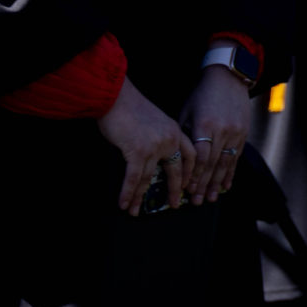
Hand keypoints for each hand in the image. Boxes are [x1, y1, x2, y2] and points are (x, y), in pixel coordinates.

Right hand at [98, 79, 194, 215]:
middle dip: (175, 190)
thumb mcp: (153, 120)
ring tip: (135, 210)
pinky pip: (134, 178)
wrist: (116, 95)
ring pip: (149, 178)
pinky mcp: (138, 151)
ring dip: (139, 196)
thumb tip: (151, 156)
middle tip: (174, 204)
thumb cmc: (129, 106)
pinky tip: (124, 203)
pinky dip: (128, 192)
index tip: (188, 184)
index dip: (191, 172)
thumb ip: (158, 137)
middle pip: (177, 170)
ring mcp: (155, 146)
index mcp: (175, 130)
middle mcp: (169, 139)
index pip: (191, 155)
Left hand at [177, 62, 251, 203]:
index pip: (200, 156)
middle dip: (203, 185)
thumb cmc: (202, 94)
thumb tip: (178, 158)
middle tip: (197, 202)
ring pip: (225, 163)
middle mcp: (222, 131)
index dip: (193, 175)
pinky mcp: (243, 133)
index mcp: (205, 125)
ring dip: (217, 183)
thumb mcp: (188, 110)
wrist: (228, 78)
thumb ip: (185, 134)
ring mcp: (235, 133)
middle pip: (212, 164)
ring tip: (211, 198)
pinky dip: (230, 173)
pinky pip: (236, 157)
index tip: (186, 189)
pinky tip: (225, 186)